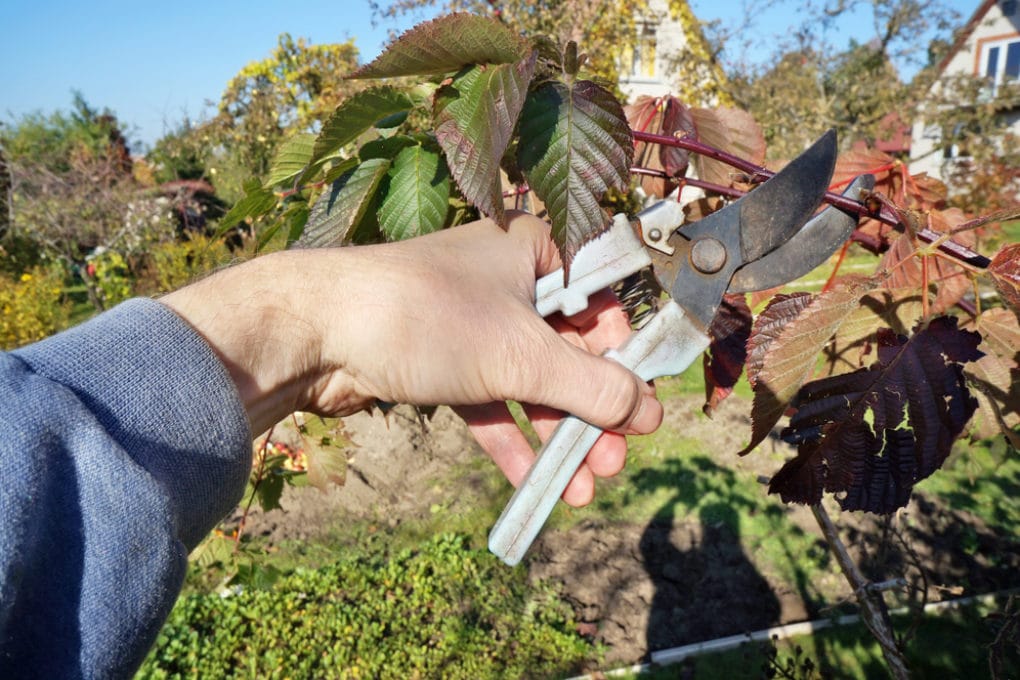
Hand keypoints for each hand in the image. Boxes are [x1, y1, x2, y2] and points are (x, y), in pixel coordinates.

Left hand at [162, 212, 661, 504]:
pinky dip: (510, 437)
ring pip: (528, 381)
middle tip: (613, 461)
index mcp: (533, 251)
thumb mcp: (523, 356)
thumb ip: (592, 387)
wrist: (315, 334)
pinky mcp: (440, 359)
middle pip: (567, 349)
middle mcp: (505, 281)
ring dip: (556, 435)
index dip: (625, 353)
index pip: (601, 299)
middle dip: (590, 411)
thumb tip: (650, 412)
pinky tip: (533, 483)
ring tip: (584, 487)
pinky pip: (488, 399)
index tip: (639, 404)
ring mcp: (470, 322)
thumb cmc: (426, 319)